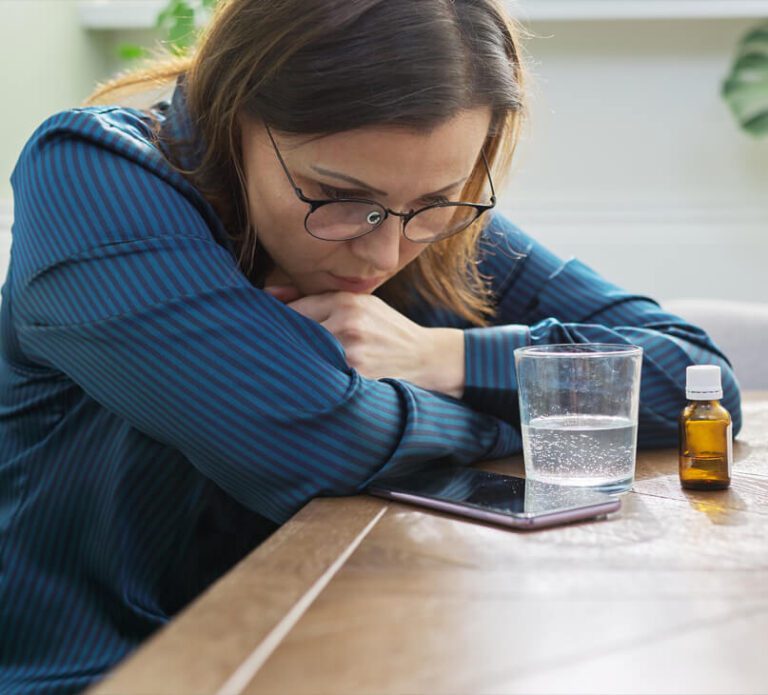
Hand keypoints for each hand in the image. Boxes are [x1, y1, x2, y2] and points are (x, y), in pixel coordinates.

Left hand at [265, 286, 464, 397]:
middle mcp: (347, 324)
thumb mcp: (361, 304)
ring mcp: (351, 353)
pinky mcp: (357, 378)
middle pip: (294, 335)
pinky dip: (316, 379)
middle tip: (276, 353)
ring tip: (296, 368)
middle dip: (285, 344)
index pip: (293, 311)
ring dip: (298, 364)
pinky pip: (323, 378)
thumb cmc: (386, 329)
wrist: (426, 358)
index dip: (278, 324)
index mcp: (346, 302)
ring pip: (305, 357)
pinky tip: (317, 381)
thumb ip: (318, 298)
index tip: (271, 333)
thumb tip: (267, 293)